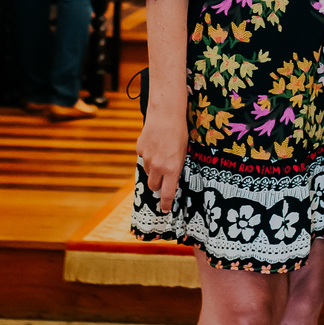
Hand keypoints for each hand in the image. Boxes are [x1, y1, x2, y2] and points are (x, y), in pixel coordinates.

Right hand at [138, 90, 188, 213]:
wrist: (166, 114)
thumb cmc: (180, 132)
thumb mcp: (184, 152)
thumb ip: (177, 168)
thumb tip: (172, 181)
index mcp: (172, 168)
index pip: (167, 193)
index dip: (165, 204)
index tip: (165, 209)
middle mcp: (158, 166)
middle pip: (153, 185)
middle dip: (158, 185)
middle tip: (163, 178)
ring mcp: (147, 158)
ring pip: (148, 171)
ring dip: (153, 168)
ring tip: (161, 154)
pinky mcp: (139, 149)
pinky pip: (143, 158)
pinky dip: (148, 155)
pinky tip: (155, 144)